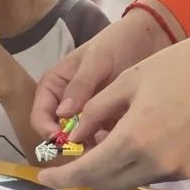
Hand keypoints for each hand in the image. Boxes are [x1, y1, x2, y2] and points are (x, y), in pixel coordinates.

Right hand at [30, 2, 176, 137]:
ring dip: (90, 147)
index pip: (40, 114)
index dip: (47, 130)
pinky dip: (108, 144)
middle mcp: (67, 103)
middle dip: (70, 144)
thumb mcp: (97, 59)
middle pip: (59, 133)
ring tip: (108, 145)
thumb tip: (62, 114)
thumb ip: (80, 84)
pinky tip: (121, 140)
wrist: (149, 39)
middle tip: (88, 150)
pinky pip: (101, 139)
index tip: (64, 140)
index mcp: (55, 85)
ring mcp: (87, 114)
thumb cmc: (117, 43)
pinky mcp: (107, 121)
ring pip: (80, 140)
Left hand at [38, 15, 189, 189]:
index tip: (45, 175)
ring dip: (117, 166)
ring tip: (116, 135)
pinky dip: (144, 160)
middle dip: (86, 175)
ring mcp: (180, 170)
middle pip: (108, 185)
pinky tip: (147, 134)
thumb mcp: (128, 80)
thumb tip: (72, 135)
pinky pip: (159, 172)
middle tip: (75, 157)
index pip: (87, 171)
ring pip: (134, 179)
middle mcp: (156, 162)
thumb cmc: (178, 66)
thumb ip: (95, 111)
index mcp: (134, 138)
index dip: (62, 177)